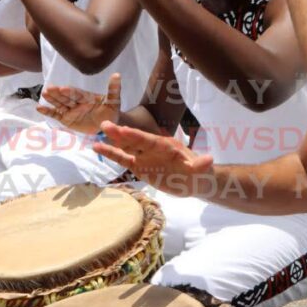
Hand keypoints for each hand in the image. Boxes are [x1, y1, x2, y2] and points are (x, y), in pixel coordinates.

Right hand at [38, 74, 120, 132]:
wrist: (107, 126)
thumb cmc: (111, 112)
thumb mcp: (114, 102)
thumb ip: (113, 90)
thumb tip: (117, 74)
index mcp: (86, 97)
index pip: (77, 94)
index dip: (71, 92)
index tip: (64, 88)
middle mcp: (76, 102)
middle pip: (66, 98)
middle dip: (58, 94)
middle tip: (49, 89)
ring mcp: (70, 110)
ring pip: (60, 104)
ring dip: (52, 99)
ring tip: (44, 93)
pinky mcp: (66, 119)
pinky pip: (56, 115)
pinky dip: (48, 112)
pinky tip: (39, 108)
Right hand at [94, 120, 214, 195]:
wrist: (194, 181)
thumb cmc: (199, 173)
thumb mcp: (201, 170)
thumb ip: (200, 165)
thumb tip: (209, 160)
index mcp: (166, 146)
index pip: (149, 141)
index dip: (136, 136)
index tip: (123, 130)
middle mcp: (153, 148)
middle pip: (135, 140)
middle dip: (121, 134)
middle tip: (105, 124)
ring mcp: (145, 156)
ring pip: (126, 147)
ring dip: (113, 140)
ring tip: (98, 132)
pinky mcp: (139, 166)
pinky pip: (123, 159)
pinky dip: (111, 154)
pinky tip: (97, 147)